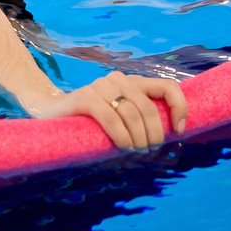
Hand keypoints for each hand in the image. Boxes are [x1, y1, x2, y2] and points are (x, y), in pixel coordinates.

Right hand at [32, 71, 188, 149]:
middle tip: (150, 150)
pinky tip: (124, 147)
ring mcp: (101, 86)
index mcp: (133, 82)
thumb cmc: (92, 121)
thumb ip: (141, 119)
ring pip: (132, 114)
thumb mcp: (121, 117)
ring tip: (136, 151)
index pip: (167, 87)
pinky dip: (121, 135)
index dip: (179, 107)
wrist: (52, 112)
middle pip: (148, 108)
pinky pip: (110, 117)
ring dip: (138, 138)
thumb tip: (171, 137)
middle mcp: (119, 79)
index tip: (179, 130)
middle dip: (154, 134)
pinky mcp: (85, 97)